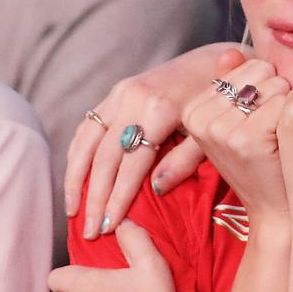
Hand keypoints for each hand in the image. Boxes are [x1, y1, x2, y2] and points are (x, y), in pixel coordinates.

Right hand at [66, 45, 246, 239]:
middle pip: (103, 156)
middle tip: (89, 231)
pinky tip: (75, 177)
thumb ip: (185, 159)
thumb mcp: (211, 131)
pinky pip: (88, 125)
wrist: (216, 59)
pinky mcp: (116, 90)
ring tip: (73, 210)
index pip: (130, 164)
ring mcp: (120, 92)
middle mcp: (133, 98)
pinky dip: (77, 153)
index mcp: (159, 109)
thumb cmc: (219, 101)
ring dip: (76, 178)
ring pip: (87, 140)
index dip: (117, 198)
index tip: (108, 227)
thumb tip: (157, 189)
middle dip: (94, 197)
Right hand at [182, 59, 291, 219]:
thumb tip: (228, 52)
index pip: (247, 66)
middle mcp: (201, 118)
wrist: (278, 209)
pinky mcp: (246, 139)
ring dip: (291, 106)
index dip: (267, 88)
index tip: (262, 118)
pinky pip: (286, 104)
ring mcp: (221, 130)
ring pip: (276, 85)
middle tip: (275, 129)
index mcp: (193, 111)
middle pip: (261, 72)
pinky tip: (290, 140)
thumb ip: (234, 84)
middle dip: (279, 94)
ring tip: (282, 135)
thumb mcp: (241, 122)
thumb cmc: (265, 162)